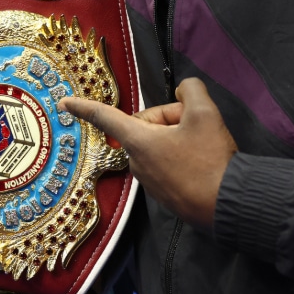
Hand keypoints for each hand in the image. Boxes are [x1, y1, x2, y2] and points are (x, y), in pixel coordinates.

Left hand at [60, 77, 237, 229]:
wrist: (229, 203)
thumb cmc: (211, 159)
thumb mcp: (205, 113)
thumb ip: (190, 90)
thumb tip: (184, 91)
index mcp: (139, 141)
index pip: (106, 116)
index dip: (84, 106)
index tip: (64, 103)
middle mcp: (138, 162)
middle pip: (146, 125)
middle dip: (170, 119)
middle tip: (195, 126)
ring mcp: (150, 181)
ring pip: (158, 143)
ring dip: (178, 138)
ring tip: (203, 148)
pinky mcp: (164, 193)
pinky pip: (167, 162)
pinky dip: (182, 156)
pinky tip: (203, 163)